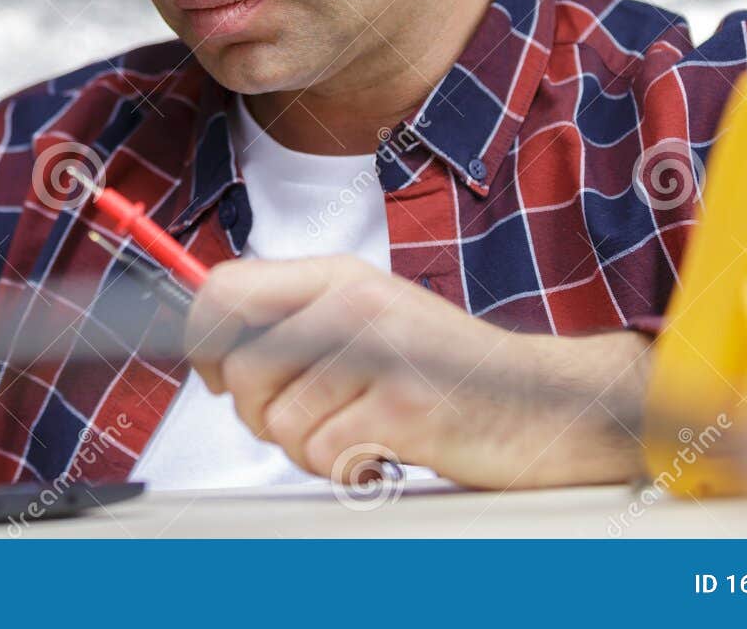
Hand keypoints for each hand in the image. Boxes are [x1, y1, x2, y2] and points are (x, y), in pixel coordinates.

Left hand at [184, 256, 650, 489]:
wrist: (542, 404)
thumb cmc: (447, 371)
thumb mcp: (368, 321)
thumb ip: (295, 323)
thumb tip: (212, 347)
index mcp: (339, 277)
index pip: (225, 289)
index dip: (205, 342)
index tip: (220, 376)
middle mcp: (356, 303)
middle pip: (243, 366)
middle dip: (261, 413)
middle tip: (308, 419)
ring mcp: (382, 352)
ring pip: (280, 421)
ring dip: (311, 448)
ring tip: (358, 432)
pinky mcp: (403, 406)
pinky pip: (324, 454)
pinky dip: (345, 469)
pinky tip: (381, 451)